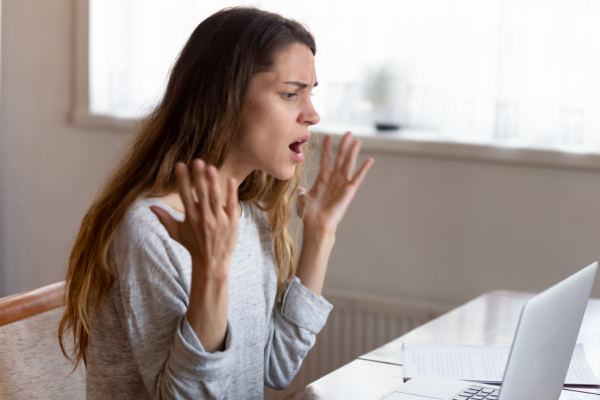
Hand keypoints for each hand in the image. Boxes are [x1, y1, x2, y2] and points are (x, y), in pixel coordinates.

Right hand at [150, 160, 238, 282]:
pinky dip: (231, 193)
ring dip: (213, 182)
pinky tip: (231, 180)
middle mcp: (205, 218)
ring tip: (211, 167)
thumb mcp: (176, 233)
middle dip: (199, 177)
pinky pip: (232, 205)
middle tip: (197, 161)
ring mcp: (220, 220)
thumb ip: (164, 218)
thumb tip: (150, 206)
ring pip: (216, 198)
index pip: (185, 195)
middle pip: (202, 194)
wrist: (212, 263)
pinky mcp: (232, 222)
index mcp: (191, 218)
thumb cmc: (193, 246)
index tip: (179, 165)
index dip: (182, 180)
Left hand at [297, 132, 373, 234]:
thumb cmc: (309, 213)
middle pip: (340, 158)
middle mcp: (334, 179)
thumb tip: (302, 188)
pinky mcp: (349, 191)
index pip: (326, 158)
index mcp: (322, 179)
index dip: (327, 147)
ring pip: (348, 163)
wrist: (316, 224)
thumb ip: (303, 190)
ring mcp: (342, 184)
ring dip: (353, 152)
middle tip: (348, 132)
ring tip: (357, 140)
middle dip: (343, 145)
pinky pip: (358, 177)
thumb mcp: (303, 198)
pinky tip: (370, 160)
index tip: (328, 135)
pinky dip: (364, 168)